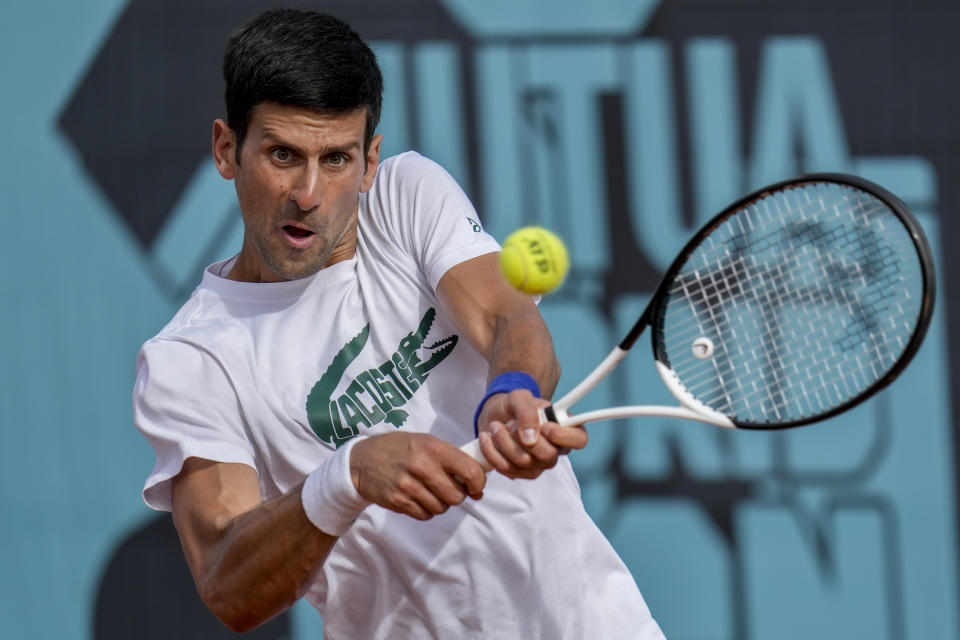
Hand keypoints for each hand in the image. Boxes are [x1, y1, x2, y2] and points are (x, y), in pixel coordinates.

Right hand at [350, 432, 486, 520]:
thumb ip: (451, 458)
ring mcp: (409, 486)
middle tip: (449, 488)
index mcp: (433, 448)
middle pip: (457, 496)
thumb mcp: (426, 442)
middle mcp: (422, 466)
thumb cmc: (400, 449)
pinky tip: (417, 497)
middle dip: (458, 495)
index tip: (476, 486)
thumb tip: (478, 483)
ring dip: (440, 503)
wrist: (362, 460)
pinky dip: (425, 510)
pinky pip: (425, 514)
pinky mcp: (398, 501)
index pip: (470, 471)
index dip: (478, 483)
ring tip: (429, 491)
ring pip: (441, 508)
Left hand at [476, 389, 587, 478]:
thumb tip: (530, 438)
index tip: (545, 427)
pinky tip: (487, 439)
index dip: (564, 437)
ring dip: (503, 443)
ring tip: (495, 427)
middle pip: (547, 455)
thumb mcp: (519, 397)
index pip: (579, 439)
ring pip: (524, 463)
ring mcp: (539, 464)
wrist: (496, 415)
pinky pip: (507, 470)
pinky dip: (492, 453)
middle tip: (509, 423)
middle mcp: (556, 449)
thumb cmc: (514, 405)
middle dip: (522, 439)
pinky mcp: (521, 473)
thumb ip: (528, 412)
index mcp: (565, 427)